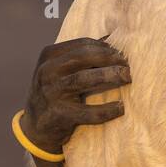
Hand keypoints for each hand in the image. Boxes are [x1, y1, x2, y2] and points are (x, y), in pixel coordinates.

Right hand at [21, 36, 131, 151]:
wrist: (37, 125)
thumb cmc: (55, 93)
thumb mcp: (60, 71)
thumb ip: (80, 57)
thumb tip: (111, 40)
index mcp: (49, 56)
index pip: (82, 45)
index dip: (105, 48)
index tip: (122, 54)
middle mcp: (48, 71)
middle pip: (84, 57)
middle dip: (109, 59)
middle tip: (128, 66)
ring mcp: (52, 92)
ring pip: (84, 79)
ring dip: (109, 76)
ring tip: (128, 77)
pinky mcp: (59, 114)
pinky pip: (87, 112)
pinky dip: (106, 110)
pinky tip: (120, 107)